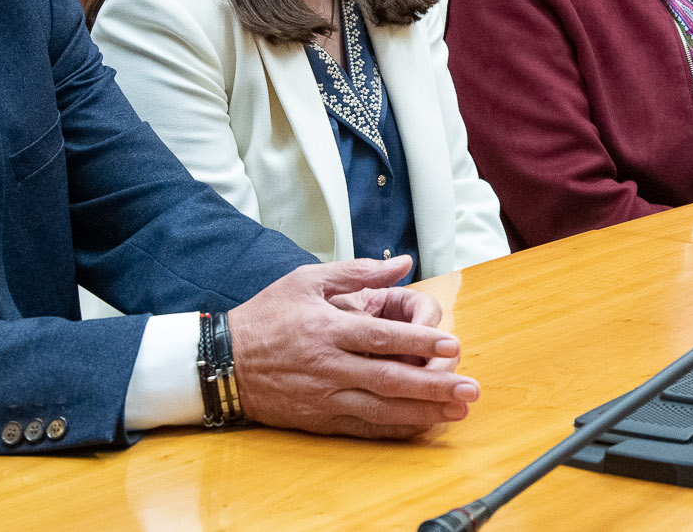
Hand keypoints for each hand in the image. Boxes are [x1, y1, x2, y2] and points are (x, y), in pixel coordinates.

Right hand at [227, 256, 477, 438]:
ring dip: (422, 412)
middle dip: (434, 385)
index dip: (421, 341)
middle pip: (390, 379)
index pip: (383, 338)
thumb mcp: (307, 280)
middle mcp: (330, 366)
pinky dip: (393, 429)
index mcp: (329, 329)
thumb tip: (402, 263)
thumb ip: (358, 272)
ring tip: (456, 413)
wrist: (223, 362)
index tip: (453, 345)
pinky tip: (420, 427)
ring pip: (381, 408)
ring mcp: (325, 396)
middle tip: (470, 389)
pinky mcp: (320, 418)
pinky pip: (363, 427)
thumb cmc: (267, 316)